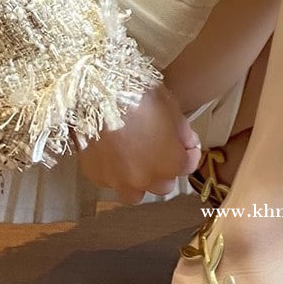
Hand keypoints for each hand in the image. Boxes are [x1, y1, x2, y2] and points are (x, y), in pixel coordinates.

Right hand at [76, 83, 202, 203]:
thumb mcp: (170, 106)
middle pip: (163, 185)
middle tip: (159, 151)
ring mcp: (117, 180)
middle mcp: (145, 179)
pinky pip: (109, 183)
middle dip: (164, 170)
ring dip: (138, 181)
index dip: (189, 154)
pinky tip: (112, 155)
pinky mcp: (94, 175)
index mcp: (170, 163)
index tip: (186, 145)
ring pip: (134, 193)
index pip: (188, 167)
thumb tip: (187, 144)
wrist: (93, 90)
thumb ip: (183, 132)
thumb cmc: (137, 94)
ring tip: (134, 161)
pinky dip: (114, 173)